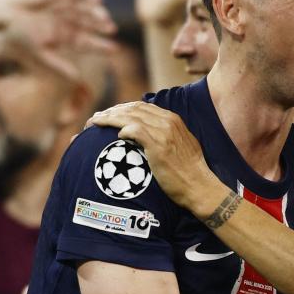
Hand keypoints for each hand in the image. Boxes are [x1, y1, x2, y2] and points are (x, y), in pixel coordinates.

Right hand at [0, 0, 116, 78]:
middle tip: (111, 29)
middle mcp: (65, 21)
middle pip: (89, 25)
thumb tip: (78, 78)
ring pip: (85, 9)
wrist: (0, 15)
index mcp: (63, 37)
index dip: (100, 45)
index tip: (114, 49)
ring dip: (96, 12)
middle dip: (100, 26)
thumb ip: (58, 65)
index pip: (86, 42)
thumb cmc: (16, 36)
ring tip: (105, 17)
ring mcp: (62, 6)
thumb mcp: (40, 53)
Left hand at [87, 101, 217, 211]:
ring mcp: (164, 133)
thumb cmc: (189, 172)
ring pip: (130, 117)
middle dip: (111, 111)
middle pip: (133, 108)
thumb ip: (167, 136)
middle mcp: (168, 121)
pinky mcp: (159, 146)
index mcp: (172, 119)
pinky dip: (123, 130)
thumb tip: (148, 137)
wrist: (199, 186)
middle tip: (95, 119)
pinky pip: (135, 131)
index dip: (122, 109)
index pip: (141, 106)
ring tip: (94, 123)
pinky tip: (116, 135)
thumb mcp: (181, 146)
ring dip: (109, 118)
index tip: (108, 115)